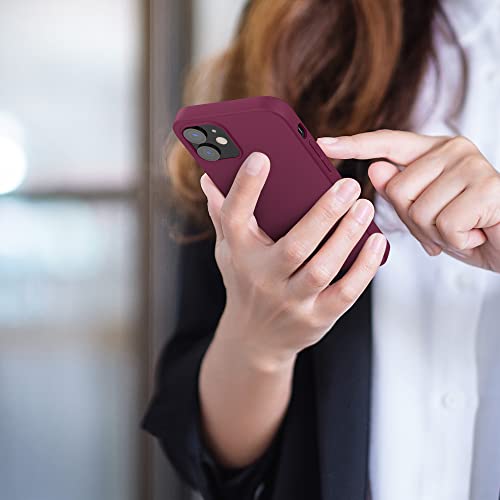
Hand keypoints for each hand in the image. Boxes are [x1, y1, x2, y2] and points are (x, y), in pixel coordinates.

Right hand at [200, 152, 386, 370]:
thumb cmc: (245, 282)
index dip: (246, 187)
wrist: (256, 338)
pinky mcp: (316, 317)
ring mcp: (290, 300)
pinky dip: (363, 268)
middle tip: (347, 184)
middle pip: (294, 245)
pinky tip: (375, 242)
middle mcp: (262, 277)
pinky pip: (344, 293)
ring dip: (346, 237)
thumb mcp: (229, 250)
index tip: (262, 157)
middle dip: (323, 214)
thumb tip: (209, 179)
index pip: (235, 217)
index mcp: (238, 253)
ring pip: (321, 268)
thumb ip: (223, 214)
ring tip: (364, 207)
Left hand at [318, 131, 499, 272]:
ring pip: (418, 210)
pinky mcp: (487, 186)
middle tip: (444, 226)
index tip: (323, 144)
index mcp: (434, 153)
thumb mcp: (426, 214)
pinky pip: (444, 225)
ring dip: (436, 234)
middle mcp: (452, 150)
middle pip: (397, 189)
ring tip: (462, 229)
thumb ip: (401, 192)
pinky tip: (476, 233)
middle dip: (415, 222)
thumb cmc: (470, 228)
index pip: (387, 143)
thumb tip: (376, 168)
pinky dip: (456, 241)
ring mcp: (471, 165)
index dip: (354, 145)